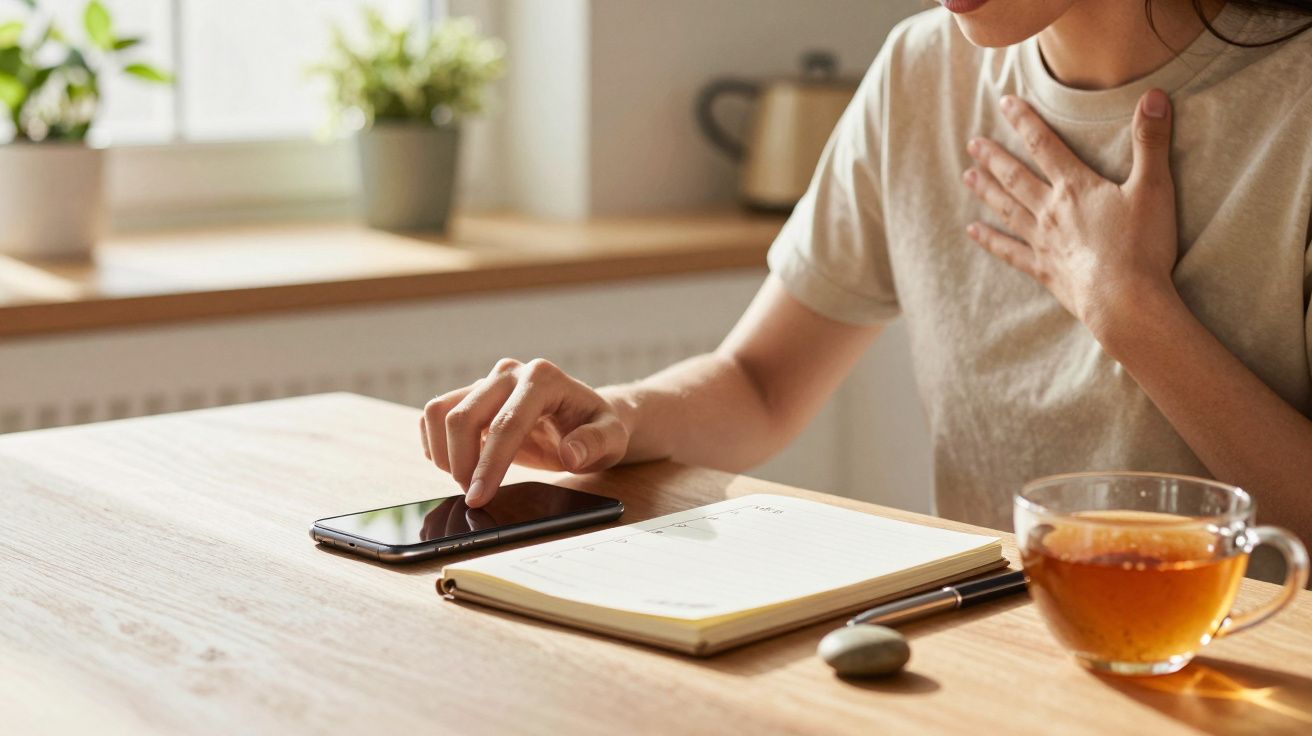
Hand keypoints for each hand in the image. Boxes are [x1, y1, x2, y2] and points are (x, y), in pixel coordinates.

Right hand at [419, 358, 629, 506]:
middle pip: (463, 417)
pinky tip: (456, 464)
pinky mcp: (471, 394)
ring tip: (465, 480)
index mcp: (543, 379)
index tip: (478, 498)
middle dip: (461, 463)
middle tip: (474, 497)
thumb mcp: (612, 439)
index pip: (507, 424)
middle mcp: (510, 374)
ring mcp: (487, 382)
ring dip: (442, 452)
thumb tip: (571, 453)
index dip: (489, 464)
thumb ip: (596, 443)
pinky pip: (434, 414)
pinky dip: (435, 442)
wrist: (585, 417)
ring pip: (439, 411)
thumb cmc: (597, 428)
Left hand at [961, 89, 1178, 338]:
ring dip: (987, 191)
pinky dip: (991, 240)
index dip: (1024, 121)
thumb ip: (1151, 141)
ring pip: (1007, 209)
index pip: (1044, 145)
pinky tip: (973, 231)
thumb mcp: (1153, 188)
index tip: (1005, 103)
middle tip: (972, 143)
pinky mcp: (1043, 269)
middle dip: (994, 157)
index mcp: (1076, 187)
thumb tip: (1153, 95)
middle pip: (1016, 177)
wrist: (1124, 301)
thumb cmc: (1142, 246)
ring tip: (967, 176)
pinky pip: (1009, 251)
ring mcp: (1043, 241)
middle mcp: (1051, 211)